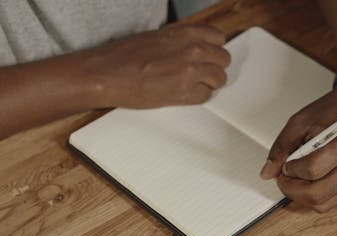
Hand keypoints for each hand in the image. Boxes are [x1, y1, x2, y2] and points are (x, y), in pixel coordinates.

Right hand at [81, 24, 229, 108]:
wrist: (108, 74)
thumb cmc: (125, 56)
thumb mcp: (158, 36)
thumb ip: (181, 40)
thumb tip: (194, 47)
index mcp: (185, 33)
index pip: (219, 38)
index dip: (214, 47)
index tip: (210, 53)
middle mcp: (193, 51)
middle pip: (224, 59)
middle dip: (214, 65)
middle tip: (203, 71)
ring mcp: (191, 73)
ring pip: (219, 79)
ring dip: (210, 82)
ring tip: (195, 83)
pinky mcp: (185, 93)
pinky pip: (206, 96)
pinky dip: (199, 96)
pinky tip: (186, 93)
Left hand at [260, 71, 336, 212]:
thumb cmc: (336, 107)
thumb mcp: (302, 120)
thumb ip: (282, 147)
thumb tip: (267, 172)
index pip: (311, 171)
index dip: (290, 171)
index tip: (284, 164)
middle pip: (317, 195)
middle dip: (292, 190)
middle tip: (283, 178)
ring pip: (325, 204)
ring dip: (303, 196)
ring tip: (296, 180)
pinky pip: (334, 201)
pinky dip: (317, 196)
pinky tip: (309, 181)